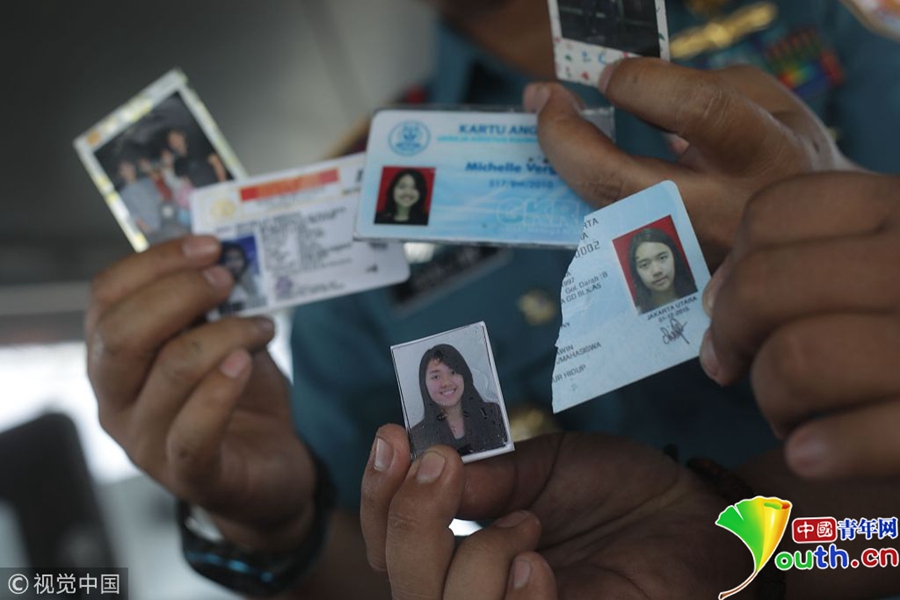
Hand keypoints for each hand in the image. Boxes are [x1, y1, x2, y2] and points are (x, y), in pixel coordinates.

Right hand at [86, 236, 314, 549]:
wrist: (268, 469)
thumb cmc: (237, 397)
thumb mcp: (219, 339)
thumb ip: (210, 306)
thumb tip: (223, 258)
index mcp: (114, 358)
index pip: (106, 298)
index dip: (154, 262)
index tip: (208, 245)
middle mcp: (116, 401)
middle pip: (122, 334)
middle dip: (179, 293)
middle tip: (227, 277)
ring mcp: (146, 442)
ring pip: (171, 371)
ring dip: (225, 334)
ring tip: (262, 326)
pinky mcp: (189, 475)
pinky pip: (194, 430)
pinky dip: (222, 390)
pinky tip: (246, 364)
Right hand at [361, 426, 752, 598]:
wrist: (696, 517)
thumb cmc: (621, 490)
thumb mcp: (543, 467)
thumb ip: (485, 476)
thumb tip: (426, 466)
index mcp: (467, 547)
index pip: (390, 543)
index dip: (378, 498)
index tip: (393, 437)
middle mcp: (479, 590)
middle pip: (402, 587)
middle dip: (410, 523)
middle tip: (445, 467)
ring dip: (473, 558)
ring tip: (528, 524)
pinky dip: (513, 596)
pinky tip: (541, 564)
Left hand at [524, 58, 856, 266]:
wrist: (807, 238)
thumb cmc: (781, 155)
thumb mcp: (764, 101)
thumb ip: (697, 86)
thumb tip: (617, 86)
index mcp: (764, 154)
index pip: (700, 112)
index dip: (643, 85)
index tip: (608, 75)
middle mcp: (722, 214)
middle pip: (622, 184)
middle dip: (566, 140)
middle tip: (541, 99)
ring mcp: (688, 256)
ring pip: (602, 215)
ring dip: (563, 165)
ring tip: (550, 122)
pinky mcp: (665, 279)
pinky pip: (608, 235)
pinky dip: (582, 192)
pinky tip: (570, 160)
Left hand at [700, 172, 899, 478]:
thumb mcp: (890, 259)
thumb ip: (821, 256)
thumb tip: (716, 294)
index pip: (777, 212)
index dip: (733, 267)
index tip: (727, 311)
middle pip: (766, 286)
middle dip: (734, 338)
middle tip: (739, 370)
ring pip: (798, 360)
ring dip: (774, 400)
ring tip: (796, 417)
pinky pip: (859, 437)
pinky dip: (820, 450)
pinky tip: (812, 455)